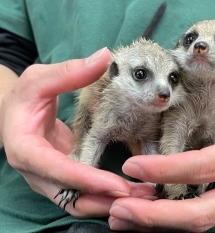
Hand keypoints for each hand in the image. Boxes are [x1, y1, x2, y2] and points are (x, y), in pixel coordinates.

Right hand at [0, 48, 154, 217]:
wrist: (12, 117)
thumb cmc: (22, 99)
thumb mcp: (38, 80)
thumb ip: (69, 73)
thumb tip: (103, 56)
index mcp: (26, 150)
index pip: (58, 171)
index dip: (89, 180)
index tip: (118, 184)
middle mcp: (37, 173)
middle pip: (72, 198)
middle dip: (106, 200)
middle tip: (140, 196)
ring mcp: (50, 180)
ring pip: (80, 203)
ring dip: (110, 203)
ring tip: (143, 197)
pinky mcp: (63, 180)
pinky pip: (85, 195)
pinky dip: (106, 197)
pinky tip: (131, 191)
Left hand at [108, 65, 214, 231]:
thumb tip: (192, 80)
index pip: (203, 166)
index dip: (164, 170)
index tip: (131, 167)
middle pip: (201, 214)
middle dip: (155, 217)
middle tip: (118, 211)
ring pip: (204, 224)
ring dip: (162, 224)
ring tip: (126, 217)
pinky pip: (212, 220)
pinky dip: (181, 219)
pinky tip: (156, 213)